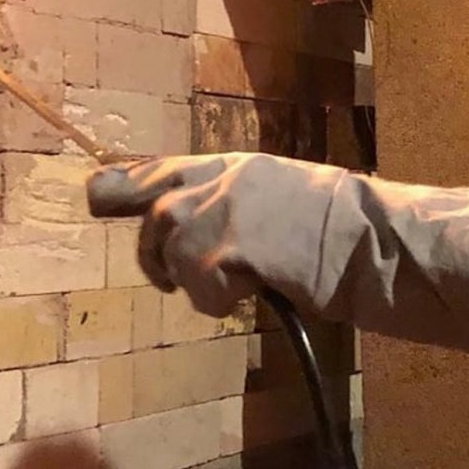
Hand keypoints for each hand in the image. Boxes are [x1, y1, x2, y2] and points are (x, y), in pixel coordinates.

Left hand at [87, 153, 347, 317]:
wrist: (369, 240)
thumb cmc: (337, 226)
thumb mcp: (276, 191)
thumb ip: (228, 199)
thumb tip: (184, 217)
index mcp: (232, 166)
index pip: (157, 169)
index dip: (122, 187)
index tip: (99, 196)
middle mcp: (217, 181)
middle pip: (153, 219)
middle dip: (156, 256)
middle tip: (174, 281)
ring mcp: (219, 214)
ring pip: (172, 258)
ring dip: (199, 284)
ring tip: (244, 284)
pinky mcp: (225, 250)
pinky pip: (199, 290)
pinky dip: (221, 303)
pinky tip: (258, 291)